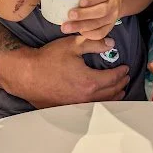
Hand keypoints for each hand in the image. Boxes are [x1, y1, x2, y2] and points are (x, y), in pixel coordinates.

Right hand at [15, 35, 129, 108]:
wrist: (26, 74)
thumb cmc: (49, 58)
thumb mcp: (73, 44)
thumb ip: (95, 43)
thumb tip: (111, 43)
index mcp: (89, 81)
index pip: (112, 78)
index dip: (121, 73)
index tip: (126, 67)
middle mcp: (85, 97)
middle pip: (109, 93)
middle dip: (120, 85)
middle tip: (126, 78)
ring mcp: (75, 105)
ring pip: (100, 103)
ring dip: (112, 97)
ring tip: (119, 91)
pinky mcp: (67, 109)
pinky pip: (89, 107)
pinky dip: (99, 103)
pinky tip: (99, 99)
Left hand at [61, 0, 121, 39]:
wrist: (113, 0)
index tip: (80, 2)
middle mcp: (112, 5)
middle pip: (101, 11)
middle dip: (84, 14)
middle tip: (70, 15)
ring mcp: (112, 17)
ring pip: (98, 23)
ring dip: (81, 26)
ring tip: (67, 27)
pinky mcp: (109, 27)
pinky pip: (100, 34)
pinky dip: (88, 34)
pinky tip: (79, 32)